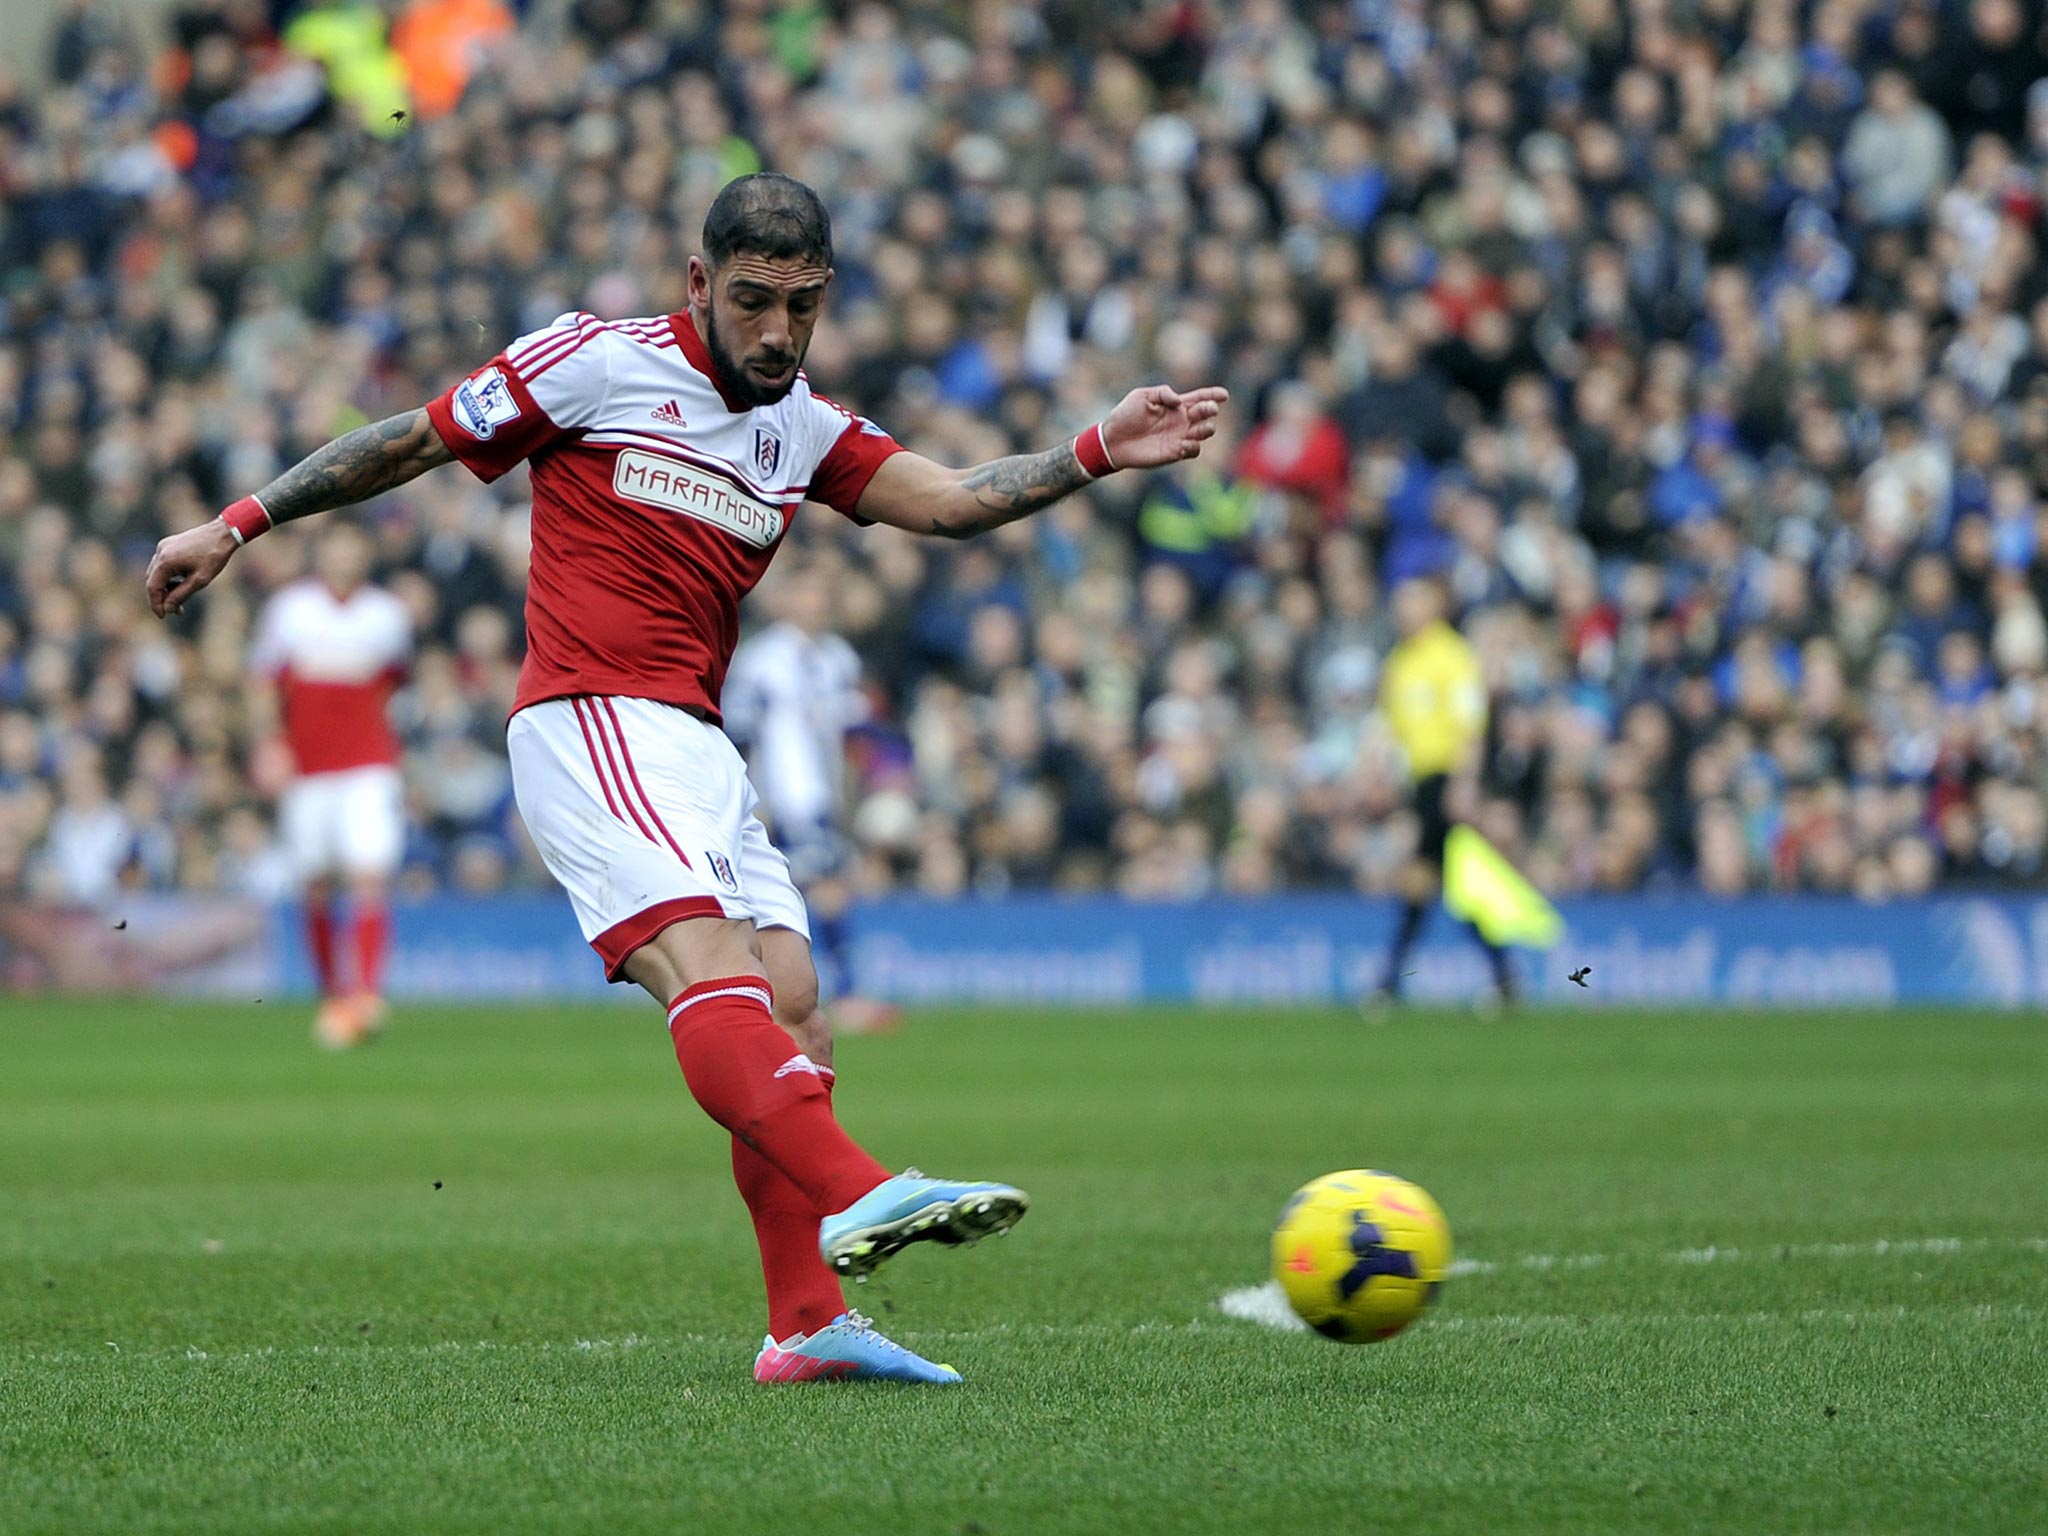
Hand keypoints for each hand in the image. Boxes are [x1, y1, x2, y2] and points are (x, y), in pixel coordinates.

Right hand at [145, 519, 237, 616]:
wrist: (224, 532)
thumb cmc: (214, 556)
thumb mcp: (200, 580)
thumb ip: (181, 595)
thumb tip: (168, 608)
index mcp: (165, 561)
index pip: (152, 587)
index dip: (156, 604)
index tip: (162, 616)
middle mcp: (160, 552)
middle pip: (152, 580)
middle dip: (162, 597)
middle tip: (175, 610)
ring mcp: (164, 546)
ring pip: (158, 572)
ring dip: (166, 586)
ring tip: (181, 599)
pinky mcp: (170, 544)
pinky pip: (163, 564)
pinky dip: (169, 576)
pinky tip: (182, 583)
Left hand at [1100, 384, 1228, 469]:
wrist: (1113, 439)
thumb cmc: (1126, 414)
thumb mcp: (1143, 396)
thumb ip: (1163, 394)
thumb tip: (1180, 402)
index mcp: (1175, 405)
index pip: (1199, 398)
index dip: (1213, 395)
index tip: (1224, 395)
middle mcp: (1181, 420)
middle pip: (1205, 414)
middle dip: (1210, 410)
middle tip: (1208, 410)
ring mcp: (1179, 437)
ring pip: (1203, 433)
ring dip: (1207, 429)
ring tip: (1204, 427)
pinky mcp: (1174, 452)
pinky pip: (1193, 451)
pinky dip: (1194, 447)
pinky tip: (1186, 443)